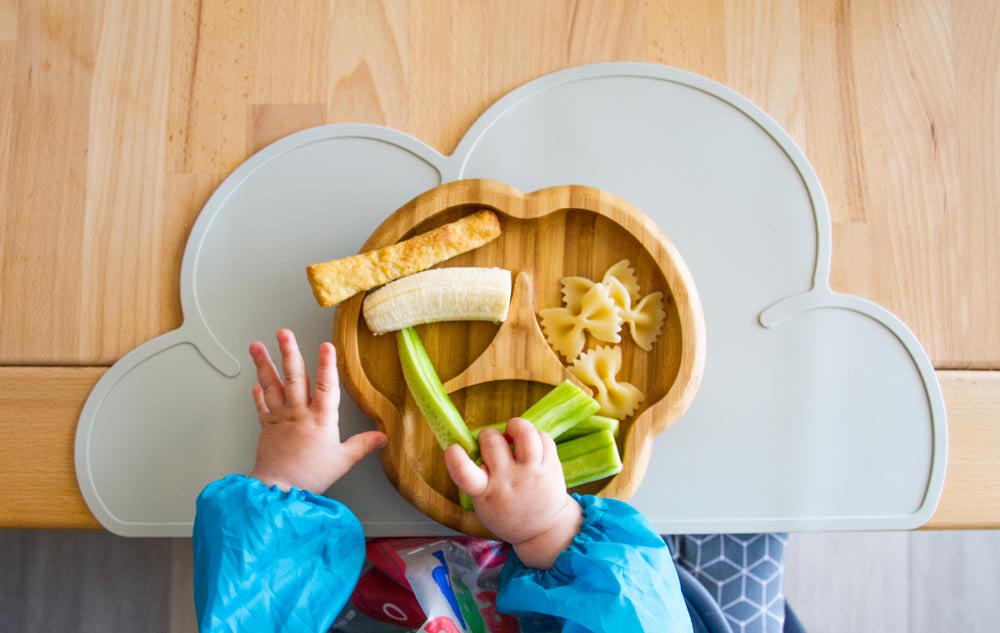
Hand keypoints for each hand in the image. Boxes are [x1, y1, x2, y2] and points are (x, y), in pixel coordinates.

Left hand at [247, 329, 386, 493]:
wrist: (279, 490)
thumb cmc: (311, 476)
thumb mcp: (343, 461)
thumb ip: (362, 445)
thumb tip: (383, 437)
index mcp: (321, 419)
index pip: (326, 386)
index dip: (327, 365)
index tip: (326, 346)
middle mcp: (299, 413)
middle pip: (294, 377)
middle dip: (289, 352)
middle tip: (284, 333)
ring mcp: (280, 418)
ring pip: (272, 385)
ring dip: (264, 364)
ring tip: (257, 346)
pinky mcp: (266, 427)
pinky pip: (261, 405)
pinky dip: (258, 392)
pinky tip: (256, 381)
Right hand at [444, 417, 582, 568]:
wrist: (544, 530)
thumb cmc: (505, 512)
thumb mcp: (482, 503)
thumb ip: (475, 477)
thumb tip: (472, 443)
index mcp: (485, 492)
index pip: (465, 473)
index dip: (455, 457)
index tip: (453, 449)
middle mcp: (509, 480)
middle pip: (492, 441)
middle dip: (488, 436)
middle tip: (492, 445)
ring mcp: (532, 472)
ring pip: (524, 433)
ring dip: (515, 427)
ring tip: (513, 434)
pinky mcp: (551, 466)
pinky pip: (544, 437)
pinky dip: (535, 436)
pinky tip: (531, 446)